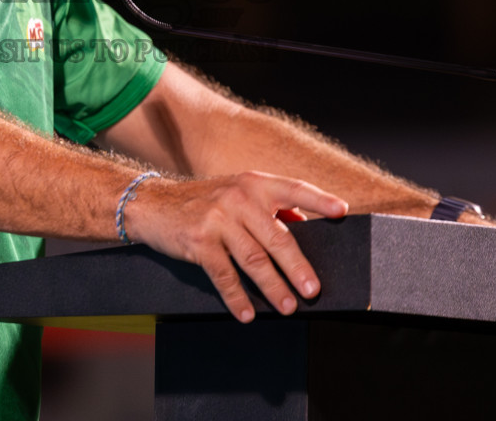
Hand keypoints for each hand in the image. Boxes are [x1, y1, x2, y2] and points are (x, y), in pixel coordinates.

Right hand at [125, 171, 347, 322]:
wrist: (153, 204)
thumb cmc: (204, 202)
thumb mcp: (237, 193)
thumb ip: (269, 208)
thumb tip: (305, 229)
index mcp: (254, 183)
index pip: (294, 189)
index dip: (319, 200)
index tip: (342, 212)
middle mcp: (239, 197)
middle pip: (277, 236)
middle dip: (298, 267)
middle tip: (313, 290)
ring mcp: (218, 219)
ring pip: (254, 259)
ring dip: (273, 287)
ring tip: (287, 307)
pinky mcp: (199, 241)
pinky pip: (224, 275)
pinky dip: (237, 297)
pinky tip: (247, 312)